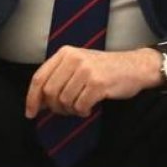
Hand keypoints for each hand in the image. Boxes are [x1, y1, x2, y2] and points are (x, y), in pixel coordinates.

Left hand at [24, 46, 161, 117]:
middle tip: (65, 111)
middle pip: (50, 92)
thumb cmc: (104, 69)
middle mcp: (73, 59)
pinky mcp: (98, 83)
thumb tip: (38, 101)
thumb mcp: (78, 64)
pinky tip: (89, 108)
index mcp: (65, 53)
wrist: (135, 67)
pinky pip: (80, 106)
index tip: (30, 113)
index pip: (39, 77)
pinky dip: (82, 111)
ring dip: (70, 110)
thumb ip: (58, 77)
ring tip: (80, 107)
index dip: (32, 98)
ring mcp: (86, 70)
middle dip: (54, 107)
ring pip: (64, 101)